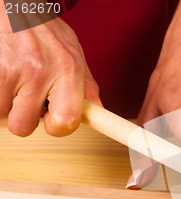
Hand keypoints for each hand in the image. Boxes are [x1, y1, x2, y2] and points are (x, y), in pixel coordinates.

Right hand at [0, 15, 99, 136]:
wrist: (13, 4)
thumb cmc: (42, 27)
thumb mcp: (72, 51)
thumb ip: (85, 85)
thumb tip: (97, 112)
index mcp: (68, 70)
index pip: (67, 121)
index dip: (58, 129)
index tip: (55, 124)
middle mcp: (40, 71)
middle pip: (25, 127)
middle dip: (25, 117)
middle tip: (29, 97)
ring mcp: (10, 70)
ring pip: (3, 116)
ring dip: (7, 105)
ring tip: (16, 81)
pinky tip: (5, 76)